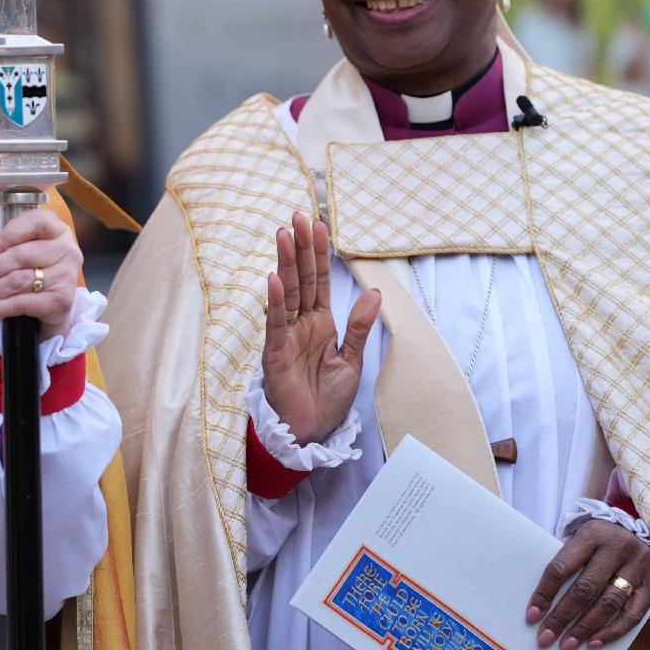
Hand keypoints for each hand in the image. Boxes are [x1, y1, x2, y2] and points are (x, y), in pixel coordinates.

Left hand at [0, 210, 81, 340]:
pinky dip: (2, 307)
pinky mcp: (60, 301)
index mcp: (57, 230)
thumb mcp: (3, 245)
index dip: (11, 233)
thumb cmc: (24, 268)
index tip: (0, 246)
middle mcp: (67, 250)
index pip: (37, 221)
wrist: (44, 305)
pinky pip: (22, 302)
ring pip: (18, 280)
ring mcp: (66, 276)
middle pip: (20, 254)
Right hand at [261, 213, 380, 444]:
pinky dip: (275, 302)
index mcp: (322, 324)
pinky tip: (274, 279)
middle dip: (301, 247)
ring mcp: (286, 337)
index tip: (318, 224)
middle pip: (303, 279)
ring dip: (286, 263)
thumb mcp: (351, 362)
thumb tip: (374, 294)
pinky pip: (275, 324)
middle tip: (298, 216)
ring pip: (287, 294)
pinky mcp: (275, 354)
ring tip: (284, 235)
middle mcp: (302, 325)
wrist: (310, 433)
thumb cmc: (326, 400)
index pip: (320, 281)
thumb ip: (358, 327)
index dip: (319, 253)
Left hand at [526, 519, 649, 649]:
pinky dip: (613, 630)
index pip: (562, 568)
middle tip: (547, 636)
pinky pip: (633, 613)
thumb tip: (541, 603)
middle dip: (563, 617)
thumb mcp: (579, 540)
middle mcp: (616, 548)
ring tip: (568, 644)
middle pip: (585, 588)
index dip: (545, 594)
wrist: (634, 530)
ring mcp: (637, 566)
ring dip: (586, 628)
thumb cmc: (598, 539)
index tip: (532, 616)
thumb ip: (565, 564)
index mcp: (591, 534)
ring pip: (609, 603)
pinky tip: (595, 641)